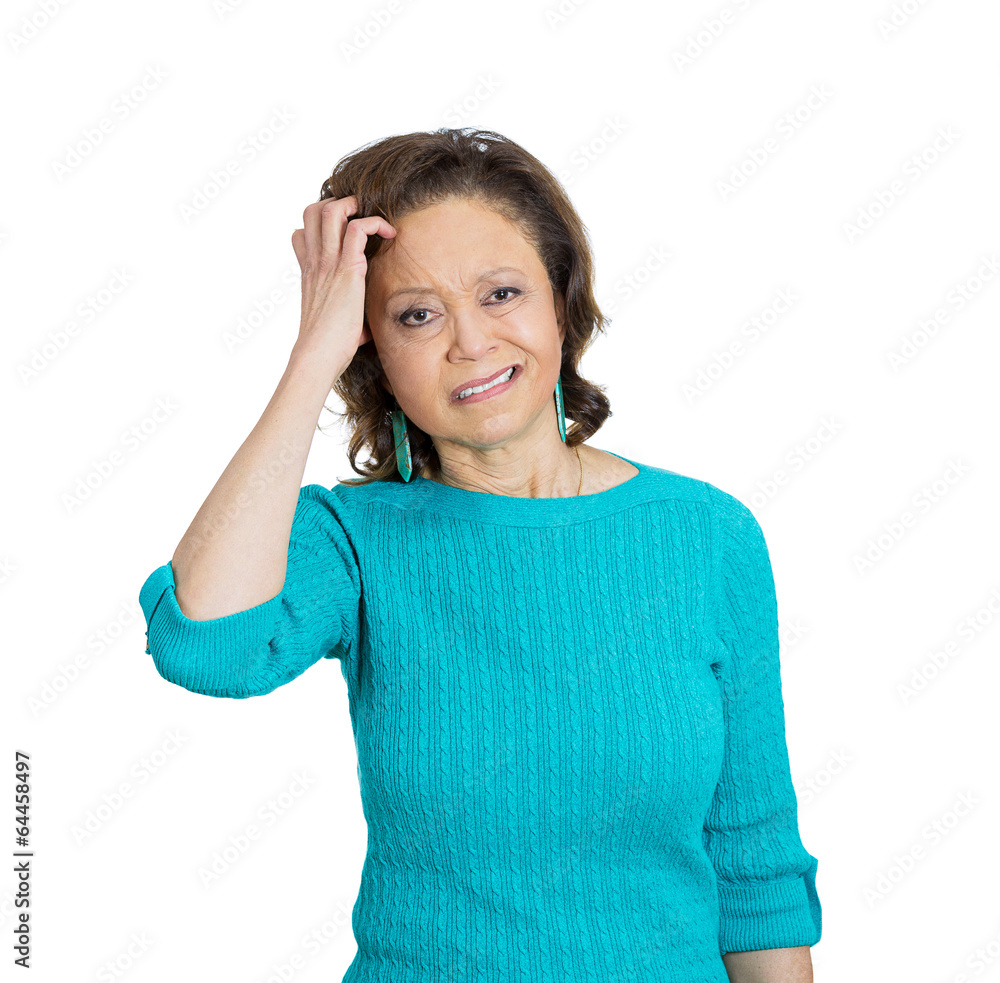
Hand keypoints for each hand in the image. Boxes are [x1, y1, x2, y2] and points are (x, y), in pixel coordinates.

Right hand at [290, 194, 395, 369]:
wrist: (317, 356)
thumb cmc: (327, 347)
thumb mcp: (334, 323)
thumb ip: (348, 316)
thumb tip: (367, 331)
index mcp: (310, 273)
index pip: (301, 233)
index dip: (319, 226)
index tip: (342, 235)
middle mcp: (316, 263)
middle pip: (313, 211)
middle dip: (337, 204)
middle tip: (360, 217)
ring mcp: (328, 263)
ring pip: (331, 211)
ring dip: (355, 206)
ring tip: (375, 219)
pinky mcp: (347, 270)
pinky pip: (358, 228)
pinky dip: (375, 223)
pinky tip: (389, 234)